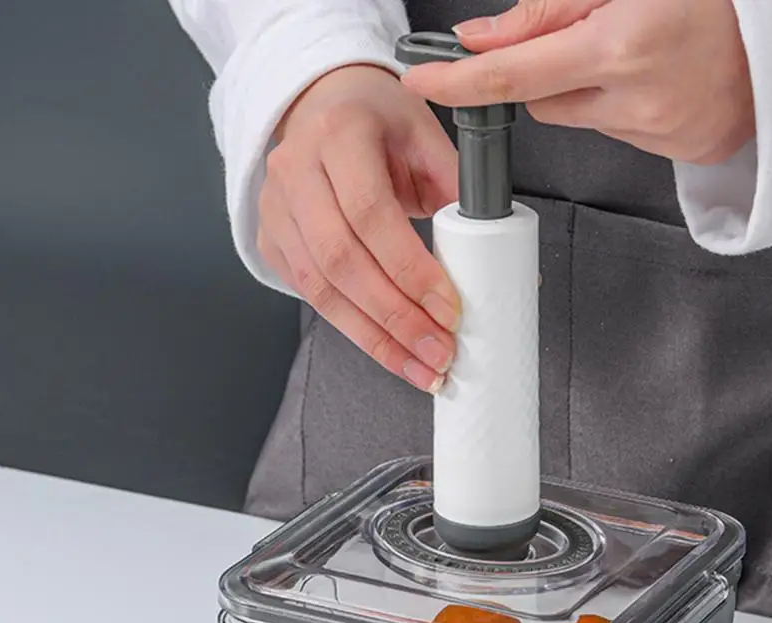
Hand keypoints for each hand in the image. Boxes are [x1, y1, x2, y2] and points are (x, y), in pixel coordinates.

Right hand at [259, 65, 460, 392]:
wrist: (321, 105)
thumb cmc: (378, 121)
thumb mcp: (425, 137)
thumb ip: (458, 189)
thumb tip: (498, 255)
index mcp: (341, 134)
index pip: (370, 214)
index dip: (410, 270)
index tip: (448, 309)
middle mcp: (296, 170)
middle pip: (342, 261)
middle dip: (396, 318)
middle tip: (439, 353)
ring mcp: (276, 209)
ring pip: (321, 289)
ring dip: (376, 338)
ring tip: (420, 368)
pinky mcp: (273, 241)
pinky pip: (312, 298)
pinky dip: (355, 331)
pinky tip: (391, 352)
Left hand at [401, 0, 753, 165]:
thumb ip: (549, 9)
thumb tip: (483, 39)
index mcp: (623, 44)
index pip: (514, 75)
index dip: (460, 82)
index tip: (423, 82)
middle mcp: (640, 99)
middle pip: (544, 104)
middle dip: (550, 72)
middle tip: (595, 36)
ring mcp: (662, 133)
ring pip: (583, 120)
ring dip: (592, 90)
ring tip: (641, 55)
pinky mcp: (683, 152)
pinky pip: (624, 135)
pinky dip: (628, 108)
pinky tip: (662, 80)